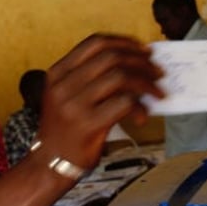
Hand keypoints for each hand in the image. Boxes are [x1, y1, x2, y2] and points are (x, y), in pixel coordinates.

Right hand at [35, 34, 163, 174]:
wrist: (49, 163)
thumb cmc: (64, 129)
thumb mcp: (66, 95)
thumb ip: (91, 78)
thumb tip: (134, 63)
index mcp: (57, 72)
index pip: (95, 43)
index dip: (124, 43)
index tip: (143, 50)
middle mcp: (63, 85)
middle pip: (111, 57)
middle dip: (141, 62)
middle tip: (157, 73)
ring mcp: (74, 104)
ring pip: (120, 77)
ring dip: (146, 83)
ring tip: (157, 93)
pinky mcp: (88, 124)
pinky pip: (124, 103)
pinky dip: (140, 107)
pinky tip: (142, 116)